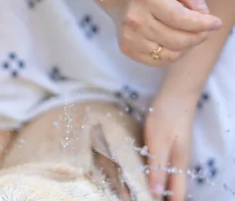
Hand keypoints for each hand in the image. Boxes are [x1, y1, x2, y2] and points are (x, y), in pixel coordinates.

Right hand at [97, 0, 222, 65]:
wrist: (120, 1)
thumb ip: (190, 0)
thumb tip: (203, 17)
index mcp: (147, 2)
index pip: (180, 19)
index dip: (201, 24)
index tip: (215, 24)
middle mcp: (136, 22)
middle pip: (177, 40)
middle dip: (197, 37)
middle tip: (205, 32)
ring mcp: (130, 39)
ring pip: (170, 55)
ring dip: (186, 48)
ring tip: (190, 38)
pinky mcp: (128, 50)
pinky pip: (158, 61)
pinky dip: (172, 55)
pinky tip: (176, 45)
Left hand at [144, 91, 196, 200]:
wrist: (176, 96)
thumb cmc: (166, 119)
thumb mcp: (158, 144)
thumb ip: (157, 168)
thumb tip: (156, 194)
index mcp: (178, 168)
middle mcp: (179, 167)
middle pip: (175, 199)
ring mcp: (175, 161)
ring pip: (171, 190)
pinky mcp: (169, 154)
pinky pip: (166, 179)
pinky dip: (161, 191)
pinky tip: (153, 194)